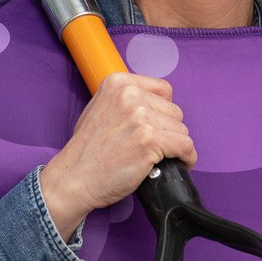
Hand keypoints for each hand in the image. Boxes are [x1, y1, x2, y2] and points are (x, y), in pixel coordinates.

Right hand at [39, 72, 195, 238]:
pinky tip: (179, 164)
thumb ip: (125, 101)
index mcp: (118, 82)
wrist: (74, 177)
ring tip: (161, 157)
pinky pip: (185, 146)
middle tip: (154, 146)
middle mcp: (130, 95)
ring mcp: (140, 117)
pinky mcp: (149, 140)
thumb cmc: (87, 150)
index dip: (164, 110)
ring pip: (181, 129)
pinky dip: (187, 158)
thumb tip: (155, 105)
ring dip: (175, 146)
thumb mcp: (100, 108)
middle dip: (168, 130)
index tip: (159, 125)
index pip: (163, 89)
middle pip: (174, 111)